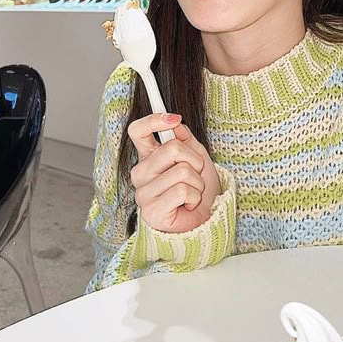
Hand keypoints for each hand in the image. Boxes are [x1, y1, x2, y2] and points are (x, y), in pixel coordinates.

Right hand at [127, 113, 221, 233]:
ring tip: (192, 194)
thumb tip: (175, 123)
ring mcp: (142, 193)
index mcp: (148, 158)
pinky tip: (188, 206)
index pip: (138, 131)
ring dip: (197, 183)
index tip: (174, 119)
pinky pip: (182, 191)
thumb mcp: (197, 159)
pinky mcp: (150, 211)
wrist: (204, 223)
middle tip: (195, 175)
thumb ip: (185, 139)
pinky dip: (194, 197)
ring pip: (182, 171)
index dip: (154, 120)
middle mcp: (140, 173)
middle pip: (172, 148)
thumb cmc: (198, 192)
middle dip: (195, 161)